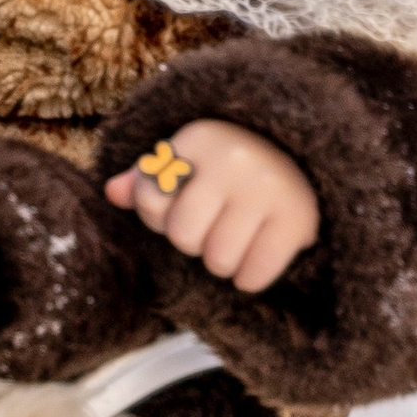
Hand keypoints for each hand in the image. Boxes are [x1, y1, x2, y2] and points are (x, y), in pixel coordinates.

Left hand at [105, 117, 320, 294]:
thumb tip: (113, 193)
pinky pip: (254, 275)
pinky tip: (255, 256)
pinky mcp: (298, 219)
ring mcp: (269, 189)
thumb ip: (147, 178)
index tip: (182, 204)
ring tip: (235, 239)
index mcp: (200, 139)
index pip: (149, 200)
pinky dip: (250, 277)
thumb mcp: (187, 158)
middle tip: (213, 227)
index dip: (159, 215)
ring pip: (218, 261)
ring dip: (222, 261)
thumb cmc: (230, 165)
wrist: (304, 156)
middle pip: (183, 237)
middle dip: (194, 241)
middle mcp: (235, 160)